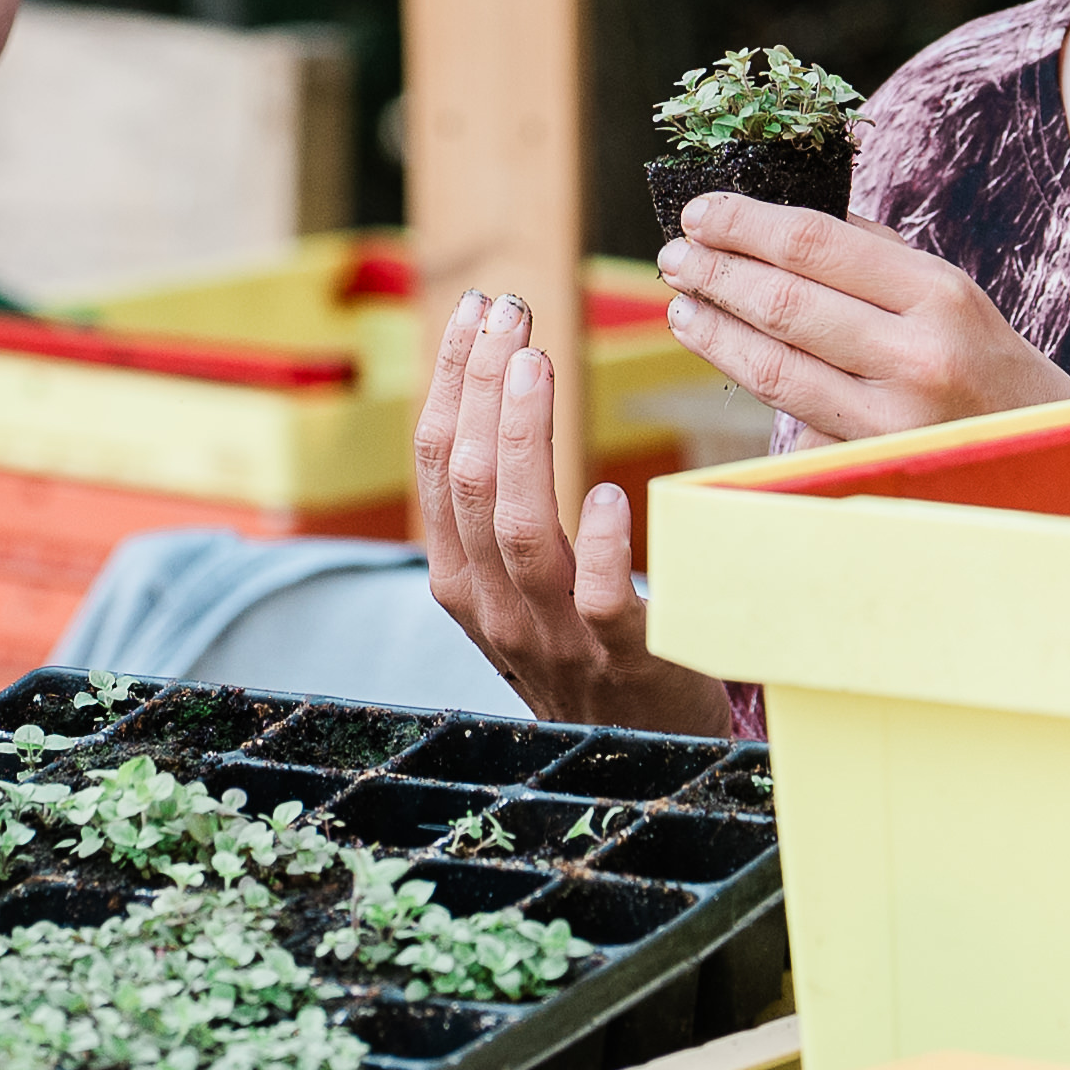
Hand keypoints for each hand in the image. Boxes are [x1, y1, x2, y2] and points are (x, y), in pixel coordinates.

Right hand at [406, 289, 733, 735]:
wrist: (633, 759)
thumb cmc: (582, 649)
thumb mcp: (518, 585)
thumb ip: (499, 508)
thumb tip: (492, 384)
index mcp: (459, 581)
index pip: (436, 463)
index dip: (451, 381)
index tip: (477, 310)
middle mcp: (493, 608)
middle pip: (467, 481)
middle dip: (480, 385)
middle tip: (510, 310)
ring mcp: (554, 638)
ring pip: (518, 530)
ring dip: (522, 438)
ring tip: (538, 364)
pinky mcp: (624, 662)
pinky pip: (598, 602)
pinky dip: (597, 547)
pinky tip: (606, 492)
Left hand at [652, 197, 1069, 444]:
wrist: (1045, 455)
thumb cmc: (987, 360)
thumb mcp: (951, 292)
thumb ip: (874, 254)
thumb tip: (780, 217)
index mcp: (939, 293)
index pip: (817, 243)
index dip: (746, 224)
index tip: (701, 210)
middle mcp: (918, 355)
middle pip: (786, 302)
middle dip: (717, 273)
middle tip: (675, 254)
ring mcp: (892, 420)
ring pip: (776, 365)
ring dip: (715, 329)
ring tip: (682, 302)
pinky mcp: (871, 465)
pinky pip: (793, 417)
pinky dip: (748, 379)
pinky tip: (720, 352)